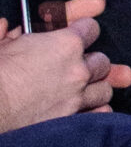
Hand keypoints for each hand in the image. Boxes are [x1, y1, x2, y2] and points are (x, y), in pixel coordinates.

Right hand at [0, 0, 130, 129]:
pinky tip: (86, 109)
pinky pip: (101, 113)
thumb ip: (9, 31)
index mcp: (66, 44)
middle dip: (90, 61)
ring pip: (104, 88)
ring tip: (81, 88)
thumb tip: (5, 25)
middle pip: (101, 60)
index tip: (78, 32)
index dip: (83, 29)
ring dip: (94, 87)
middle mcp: (78, 70)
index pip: (91, 28)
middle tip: (76, 65)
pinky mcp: (73, 121)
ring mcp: (78, 98)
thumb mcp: (0, 45)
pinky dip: (96, 111)